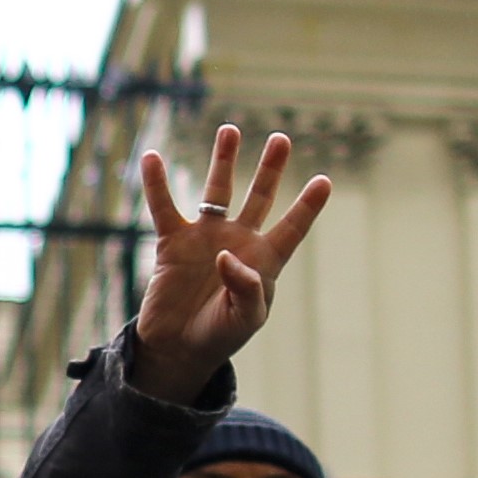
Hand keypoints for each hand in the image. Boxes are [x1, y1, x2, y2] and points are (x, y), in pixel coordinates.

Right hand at [120, 123, 333, 403]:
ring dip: (224, 161)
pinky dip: (158, 184)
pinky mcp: (174, 242)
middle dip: (271, 169)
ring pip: (218, 192)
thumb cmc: (219, 335)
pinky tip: (152, 158)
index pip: (291, 228)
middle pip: (260, 197)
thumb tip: (225, 253)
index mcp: (264, 261)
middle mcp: (238, 241)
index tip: (325, 180)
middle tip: (282, 139)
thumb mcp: (243, 319)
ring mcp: (206, 237)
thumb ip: (245, 287)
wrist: (177, 347)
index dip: (307, 206)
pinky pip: (165, 207)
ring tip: (230, 130)